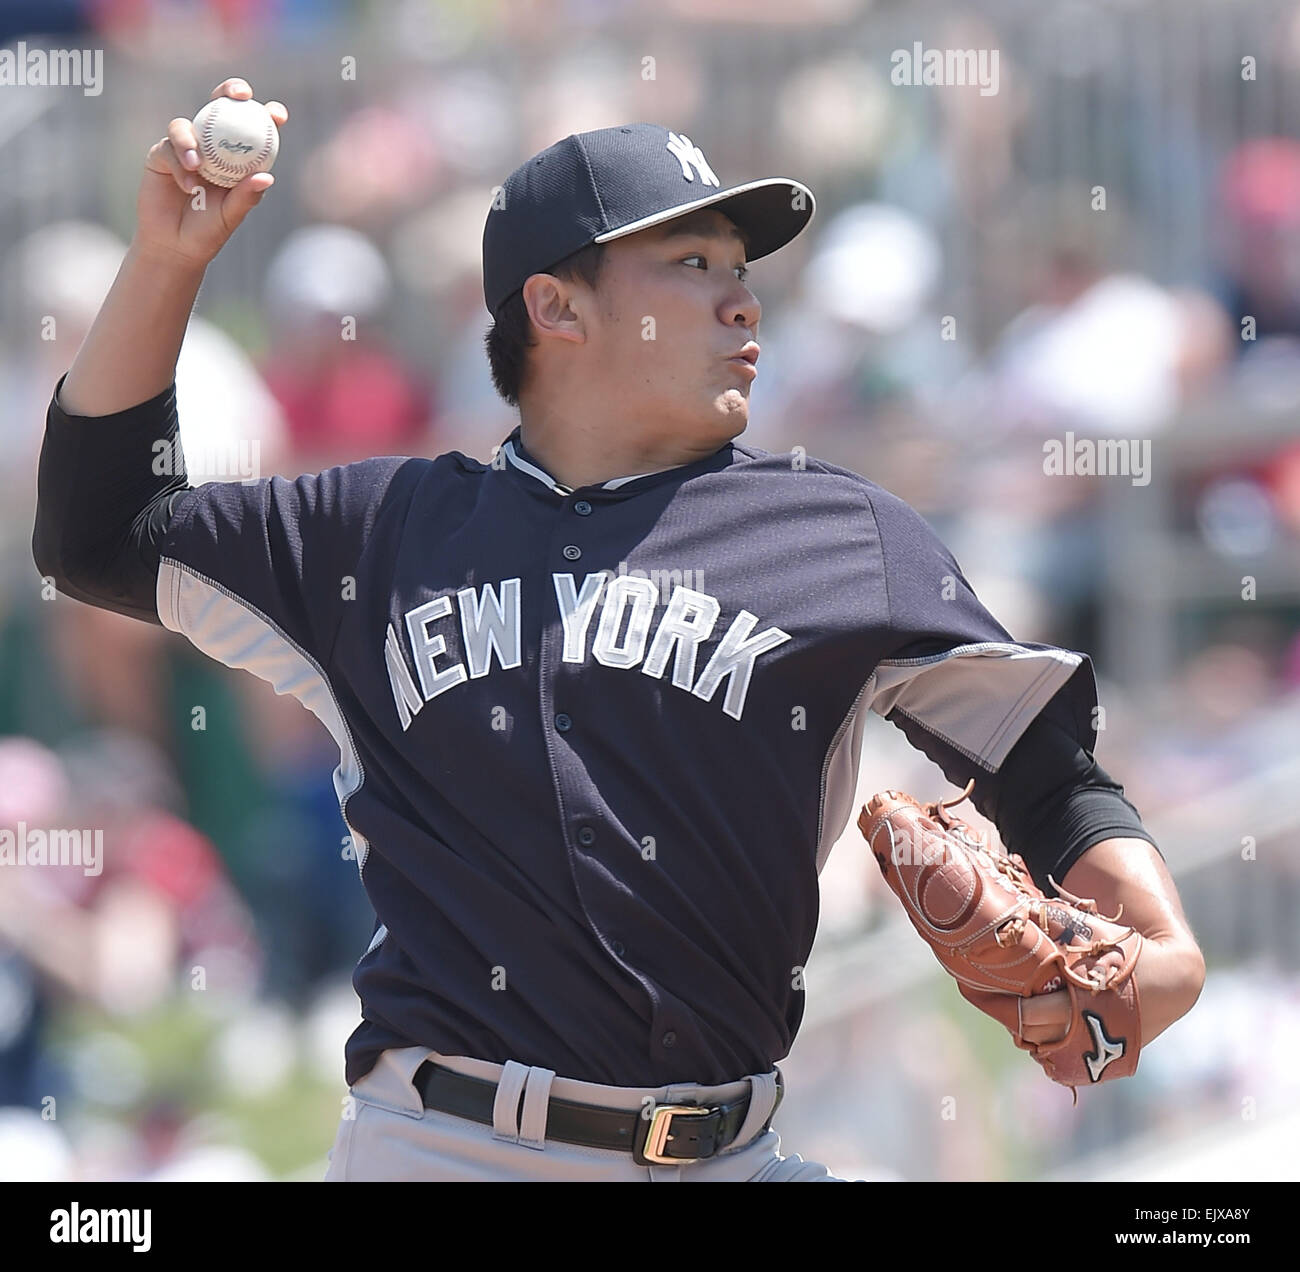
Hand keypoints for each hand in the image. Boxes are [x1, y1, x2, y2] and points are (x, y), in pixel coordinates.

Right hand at [133, 78, 287, 269]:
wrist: (175, 246)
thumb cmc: (208, 231)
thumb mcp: (232, 215)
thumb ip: (247, 196)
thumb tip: (267, 178)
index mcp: (235, 158)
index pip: (252, 129)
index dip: (266, 115)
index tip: (277, 114)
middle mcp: (210, 146)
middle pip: (218, 106)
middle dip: (229, 91)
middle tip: (240, 94)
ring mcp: (185, 148)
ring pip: (187, 126)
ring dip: (192, 141)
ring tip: (198, 166)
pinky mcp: (161, 155)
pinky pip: (169, 148)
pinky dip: (179, 164)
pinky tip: (188, 185)